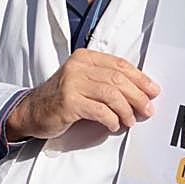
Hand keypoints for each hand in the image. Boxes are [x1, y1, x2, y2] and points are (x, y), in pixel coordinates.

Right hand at [6, 49, 159, 140]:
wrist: (31, 111)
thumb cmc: (62, 98)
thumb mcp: (84, 82)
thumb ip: (107, 83)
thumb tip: (141, 93)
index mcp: (85, 57)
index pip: (119, 65)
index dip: (140, 78)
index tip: (153, 91)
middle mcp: (78, 66)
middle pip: (117, 79)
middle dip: (137, 96)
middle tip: (148, 109)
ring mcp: (71, 83)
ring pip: (111, 94)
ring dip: (126, 110)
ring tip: (131, 120)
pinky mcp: (68, 102)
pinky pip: (99, 110)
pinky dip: (111, 119)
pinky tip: (114, 125)